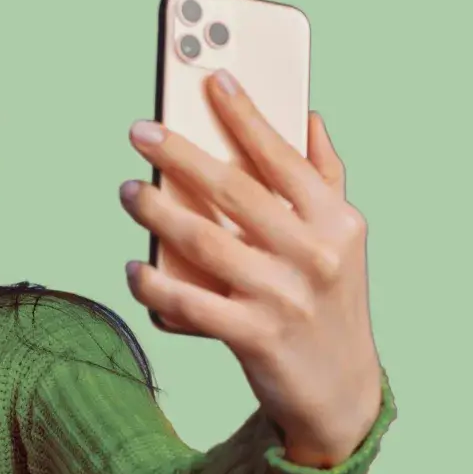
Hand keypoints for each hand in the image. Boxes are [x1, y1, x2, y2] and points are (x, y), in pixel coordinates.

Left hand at [119, 69, 381, 466]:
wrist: (341, 394)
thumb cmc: (331, 302)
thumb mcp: (344, 240)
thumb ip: (327, 177)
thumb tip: (309, 114)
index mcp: (336, 222)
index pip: (283, 157)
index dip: (246, 115)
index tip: (212, 79)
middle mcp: (314, 255)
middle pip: (234, 192)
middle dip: (181, 156)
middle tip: (141, 131)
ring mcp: (285, 298)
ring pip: (204, 242)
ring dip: (157, 213)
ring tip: (128, 192)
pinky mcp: (256, 337)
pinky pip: (190, 303)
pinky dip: (155, 284)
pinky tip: (135, 268)